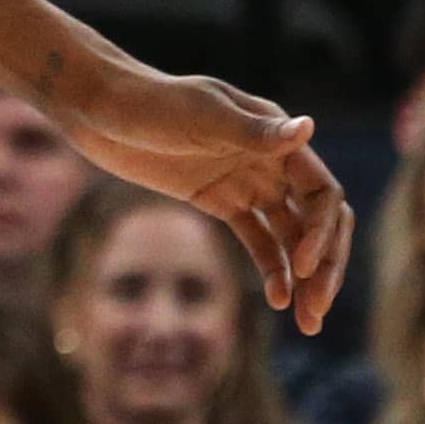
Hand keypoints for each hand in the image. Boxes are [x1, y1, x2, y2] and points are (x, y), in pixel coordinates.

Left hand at [59, 65, 352, 332]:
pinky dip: (272, 270)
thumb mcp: (201, 115)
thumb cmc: (150, 101)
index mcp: (275, 137)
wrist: (100, 109)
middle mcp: (270, 162)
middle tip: (317, 310)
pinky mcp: (219, 201)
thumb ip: (253, 131)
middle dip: (325, 265)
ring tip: (307, 322)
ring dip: (304, 277)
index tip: (301, 265)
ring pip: (291, 236)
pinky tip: (277, 301)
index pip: (322, 192)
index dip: (322, 231)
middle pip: (315, 221)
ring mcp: (245, 183)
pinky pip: (258, 241)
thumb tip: (309, 127)